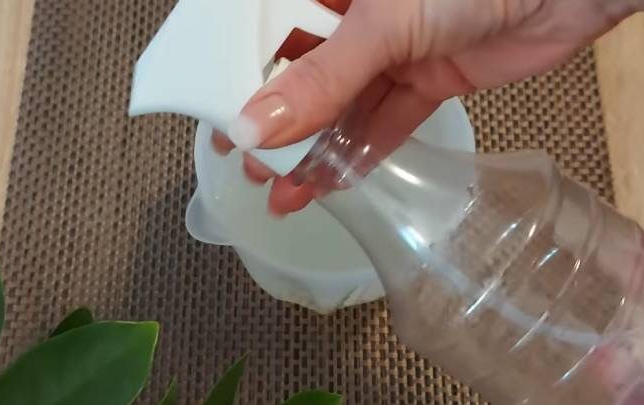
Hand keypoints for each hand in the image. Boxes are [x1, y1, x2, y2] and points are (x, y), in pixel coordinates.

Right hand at [213, 0, 643, 215]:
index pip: (267, 28)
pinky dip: (360, 153)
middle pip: (301, 73)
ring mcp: (392, 47)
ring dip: (314, 150)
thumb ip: (321, 78)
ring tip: (282, 192)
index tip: (217, 116)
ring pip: (341, 105)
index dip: (238, 74)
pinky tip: (330, 185)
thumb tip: (254, 125)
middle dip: (276, 124)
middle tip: (250, 165)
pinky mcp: (426, 78)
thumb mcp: (381, 22)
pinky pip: (383, 121)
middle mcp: (354, 13)